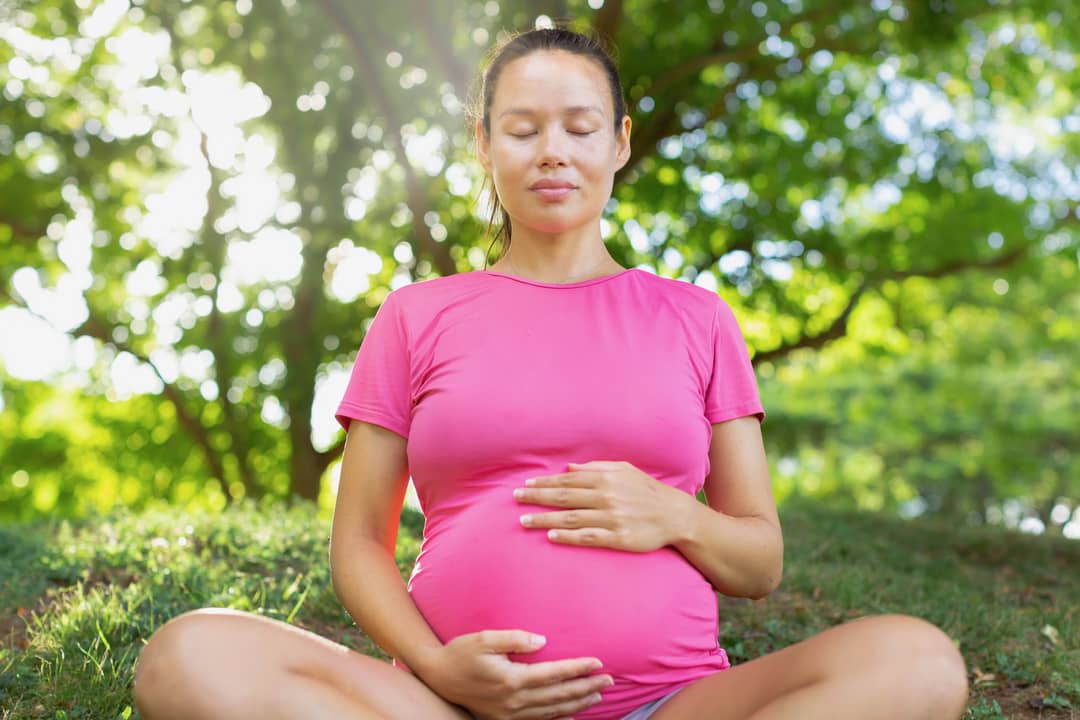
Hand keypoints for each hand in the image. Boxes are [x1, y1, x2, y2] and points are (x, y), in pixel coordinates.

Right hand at [420, 629, 613, 719]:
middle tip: (610, 680)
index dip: (578, 668)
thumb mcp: (484, 638)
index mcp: (512, 679)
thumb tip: (542, 641)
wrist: (437, 677)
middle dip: (586, 687)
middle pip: (559, 695)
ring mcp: (509, 714)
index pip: (554, 674)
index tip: (598, 662)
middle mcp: (514, 701)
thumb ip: (514, 638)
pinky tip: (571, 715)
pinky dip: (558, 719)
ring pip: (552, 712)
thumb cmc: (460, 652)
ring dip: (577, 704)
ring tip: (597, 695)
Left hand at [513, 461, 689, 552]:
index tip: (525, 484)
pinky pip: (588, 537)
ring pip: (571, 518)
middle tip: (515, 499)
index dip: (544, 482)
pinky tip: (550, 536)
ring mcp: (612, 518)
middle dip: (537, 497)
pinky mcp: (618, 537)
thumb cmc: (646, 491)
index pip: (567, 480)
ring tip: (524, 521)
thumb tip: (568, 468)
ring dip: (545, 519)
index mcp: (606, 478)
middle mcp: (606, 496)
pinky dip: (568, 537)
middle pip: (564, 497)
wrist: (675, 515)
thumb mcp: (624, 471)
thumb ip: (596, 468)